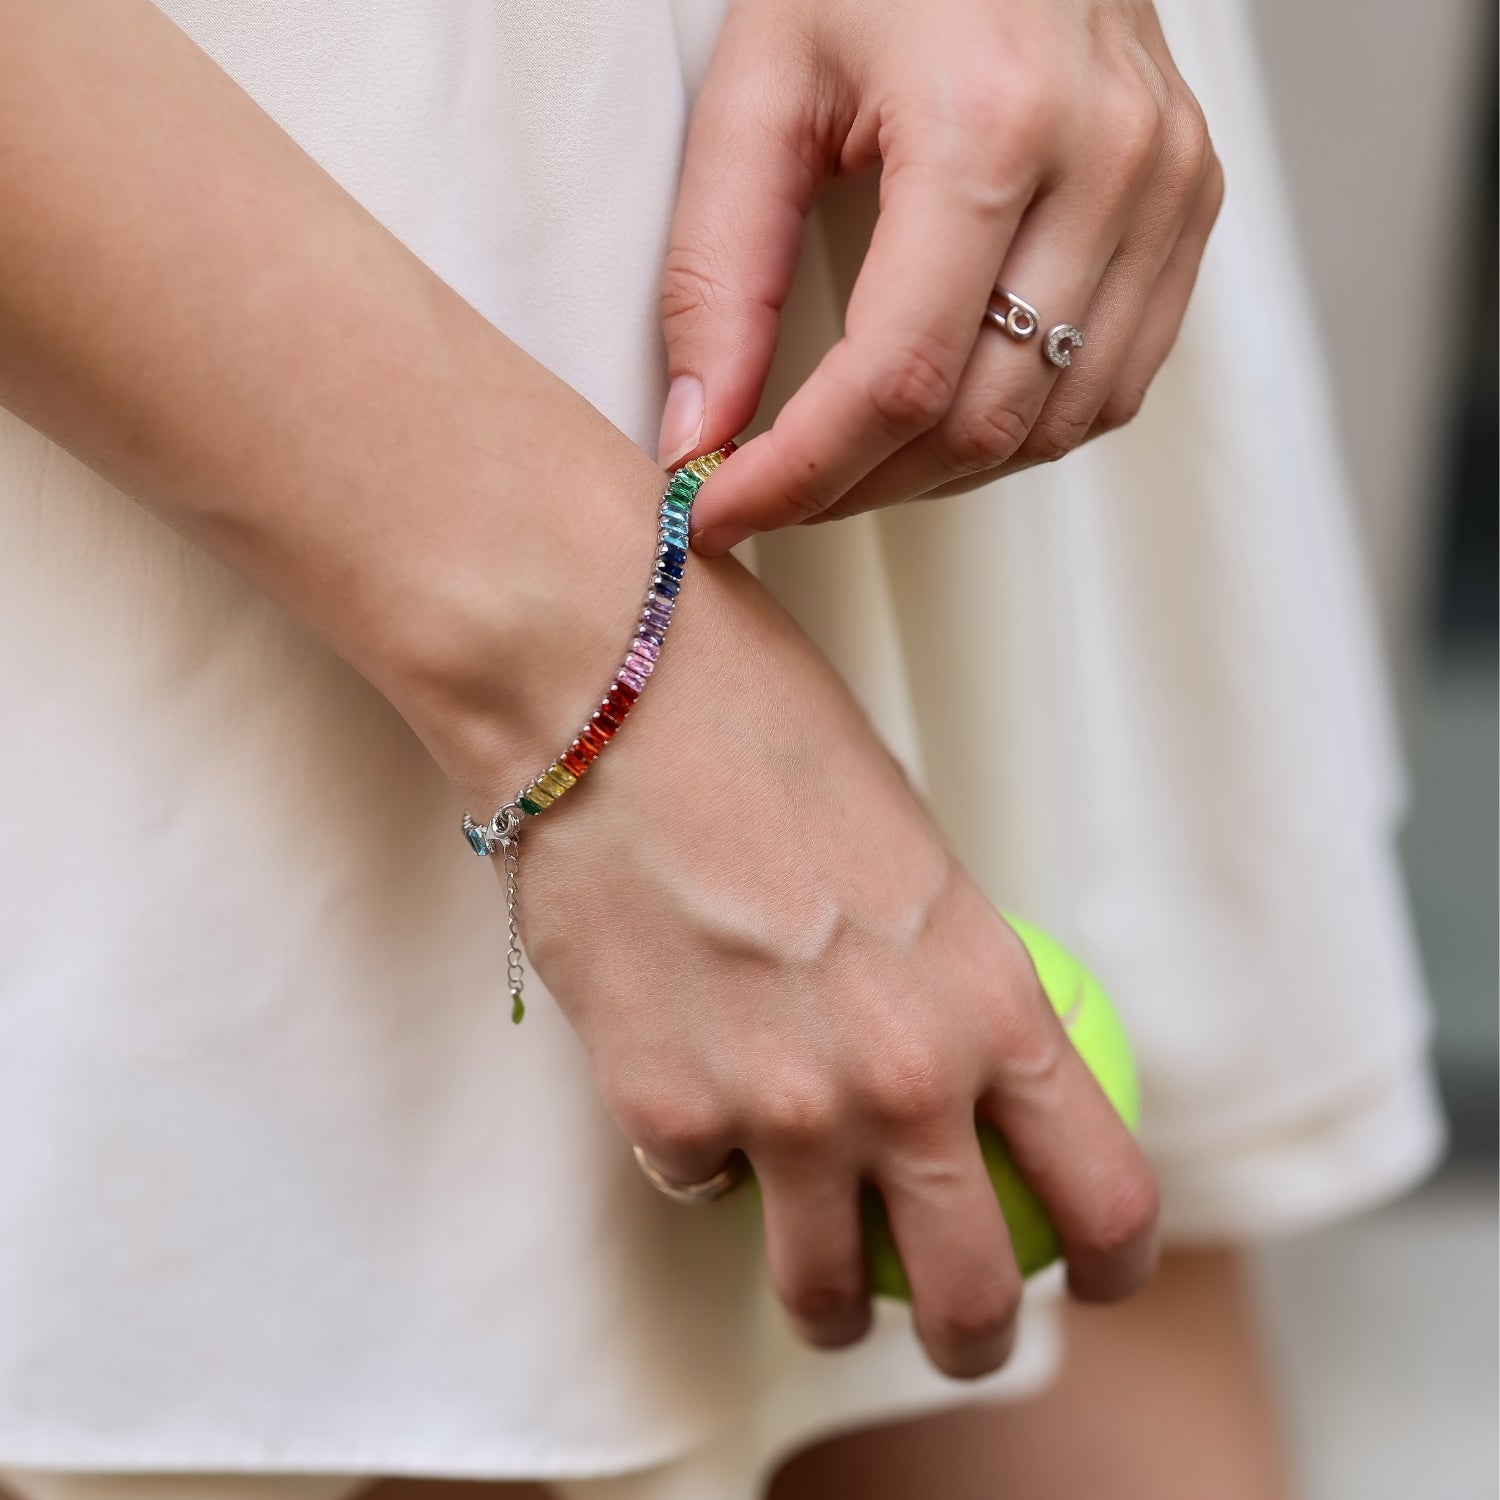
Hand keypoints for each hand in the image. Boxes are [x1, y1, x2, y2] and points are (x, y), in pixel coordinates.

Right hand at [430, 471, 1159, 1377]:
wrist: (607, 690)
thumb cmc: (766, 731)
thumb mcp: (911, 856)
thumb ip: (949, 980)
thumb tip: (964, 1064)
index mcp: (991, 1000)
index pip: (1103, 1190)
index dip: (1113, 1261)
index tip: (1090, 1276)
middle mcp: (901, 1079)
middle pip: (971, 1297)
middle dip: (972, 1339)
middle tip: (951, 1329)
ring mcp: (775, 1109)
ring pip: (819, 1293)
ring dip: (825, 1304)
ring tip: (817, 1287)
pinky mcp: (657, 1110)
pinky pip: (697, 1181)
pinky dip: (701, 1157)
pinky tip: (688, 1085)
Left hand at [656, 0, 1223, 550]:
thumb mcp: (759, 87)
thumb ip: (716, 271)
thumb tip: (699, 432)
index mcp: (990, 122)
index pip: (894, 378)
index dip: (797, 475)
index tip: (721, 511)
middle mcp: (1106, 163)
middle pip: (977, 422)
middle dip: (855, 486)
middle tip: (770, 488)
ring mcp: (1169, 186)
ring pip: (1052, 425)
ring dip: (934, 474)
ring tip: (849, 457)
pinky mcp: (1191, 204)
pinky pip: (1115, 385)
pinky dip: (1021, 432)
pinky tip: (947, 413)